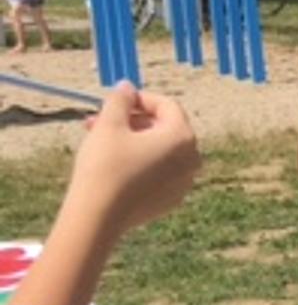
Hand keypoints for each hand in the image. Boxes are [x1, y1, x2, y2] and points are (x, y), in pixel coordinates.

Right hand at [65, 84, 199, 237]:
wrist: (98, 217)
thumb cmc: (105, 166)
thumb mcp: (109, 125)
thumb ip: (120, 100)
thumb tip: (127, 87)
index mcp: (183, 137)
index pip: (167, 105)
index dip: (140, 99)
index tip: (116, 101)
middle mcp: (192, 159)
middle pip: (164, 128)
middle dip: (132, 121)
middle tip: (99, 121)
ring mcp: (184, 182)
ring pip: (160, 150)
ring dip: (133, 141)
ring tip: (100, 141)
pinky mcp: (171, 199)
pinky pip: (159, 172)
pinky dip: (140, 162)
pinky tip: (114, 166)